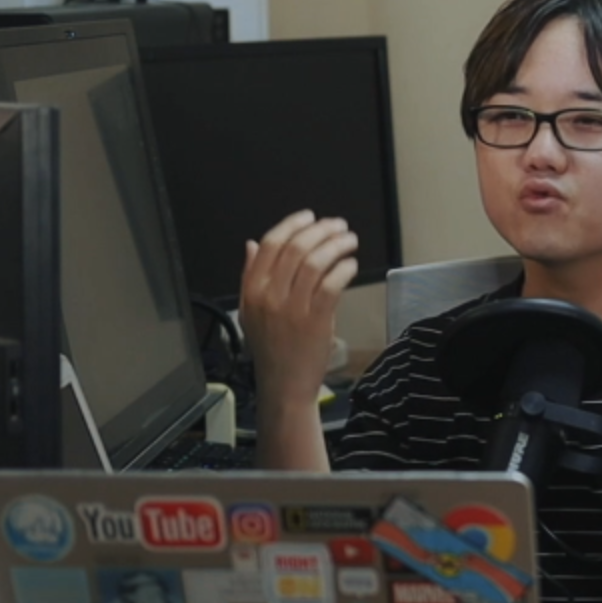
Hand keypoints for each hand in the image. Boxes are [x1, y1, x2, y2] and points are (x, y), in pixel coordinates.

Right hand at [240, 211, 357, 402]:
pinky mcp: (315, 321)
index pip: (270, 245)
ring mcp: (292, 309)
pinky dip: (343, 269)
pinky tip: (351, 264)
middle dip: (321, 230)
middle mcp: (269, 296)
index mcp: (252, 290)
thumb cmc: (271, 348)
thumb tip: (252, 244)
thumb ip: (250, 275)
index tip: (310, 217)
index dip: (292, 225)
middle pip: (296, 248)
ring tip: (349, 240)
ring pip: (315, 262)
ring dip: (336, 245)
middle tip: (338, 226)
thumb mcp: (251, 311)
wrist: (284, 385)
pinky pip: (331, 284)